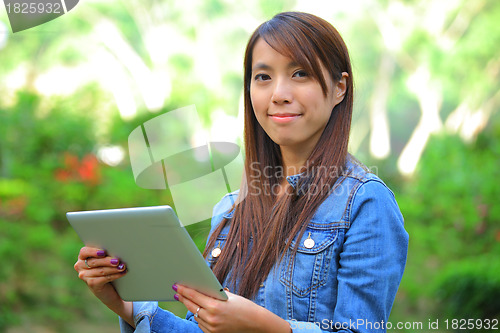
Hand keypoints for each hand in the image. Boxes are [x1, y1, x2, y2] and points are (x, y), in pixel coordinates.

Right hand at [74, 246, 132, 325]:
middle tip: (117, 261)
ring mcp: (84, 276)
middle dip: (107, 261)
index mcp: (82, 257)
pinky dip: (115, 275)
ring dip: (113, 269)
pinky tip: (122, 273)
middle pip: (94, 262)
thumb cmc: (106, 268)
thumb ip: (105, 254)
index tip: (103, 252)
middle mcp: (80, 266)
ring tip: (122, 267)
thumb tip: (115, 248)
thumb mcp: (104, 259)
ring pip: (100, 271)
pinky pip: (104, 278)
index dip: (93, 252)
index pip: (84, 252)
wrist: (107, 288)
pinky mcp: (91, 284)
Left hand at [174, 284, 290, 332]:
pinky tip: (200, 311)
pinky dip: (200, 317)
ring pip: (196, 316)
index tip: (176, 286)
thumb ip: (213, 294)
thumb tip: (200, 288)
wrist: (255, 323)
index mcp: (215, 306)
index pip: (194, 296)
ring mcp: (212, 328)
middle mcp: (212, 318)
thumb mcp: (228, 297)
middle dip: (183, 298)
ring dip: (193, 308)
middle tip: (177, 292)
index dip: (184, 290)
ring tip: (188, 300)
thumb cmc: (243, 306)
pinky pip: (202, 324)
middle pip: (192, 306)